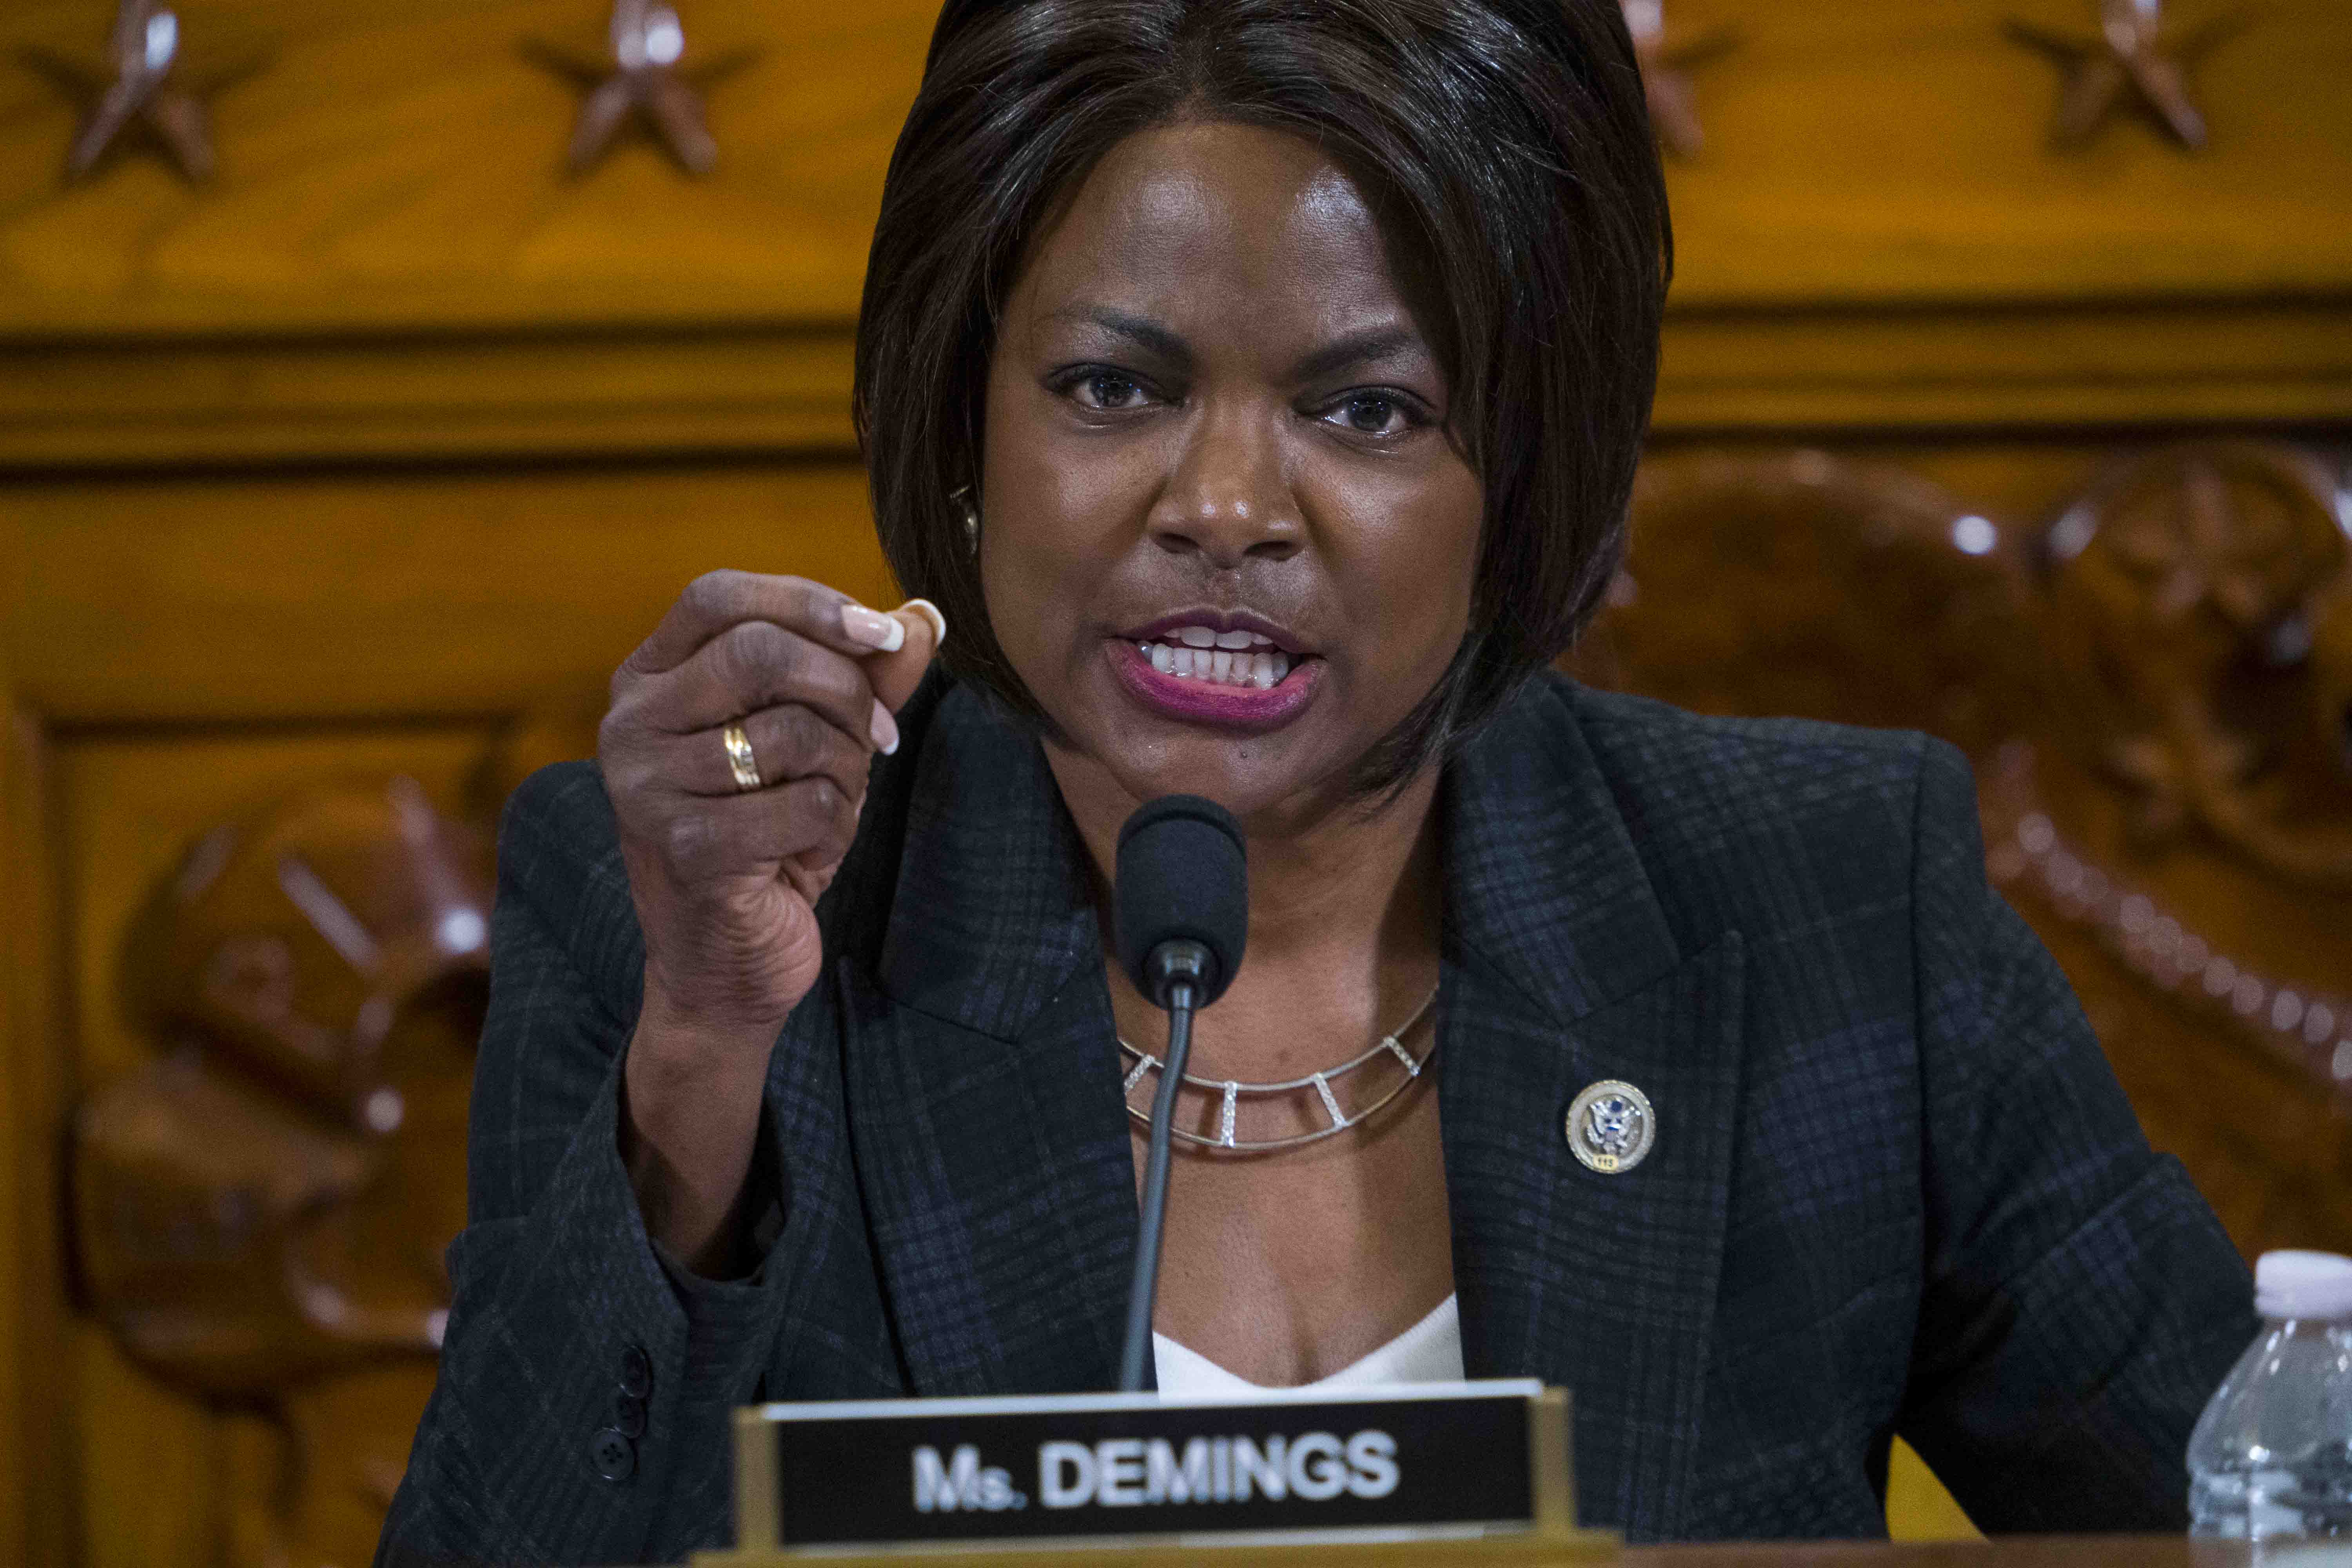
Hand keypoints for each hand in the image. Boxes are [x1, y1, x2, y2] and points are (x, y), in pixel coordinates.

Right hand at [597, 570, 939, 1269]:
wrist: (728, 961)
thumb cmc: (769, 836)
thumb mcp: (818, 742)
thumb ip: (863, 676)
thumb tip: (920, 617)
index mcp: (648, 679)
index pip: (718, 596)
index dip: (808, 601)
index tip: (882, 635)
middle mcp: (629, 725)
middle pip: (761, 653)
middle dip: (845, 692)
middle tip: (878, 740)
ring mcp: (646, 789)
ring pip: (794, 731)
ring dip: (847, 769)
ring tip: (834, 804)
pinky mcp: (685, 851)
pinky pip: (805, 804)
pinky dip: (834, 826)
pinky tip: (812, 851)